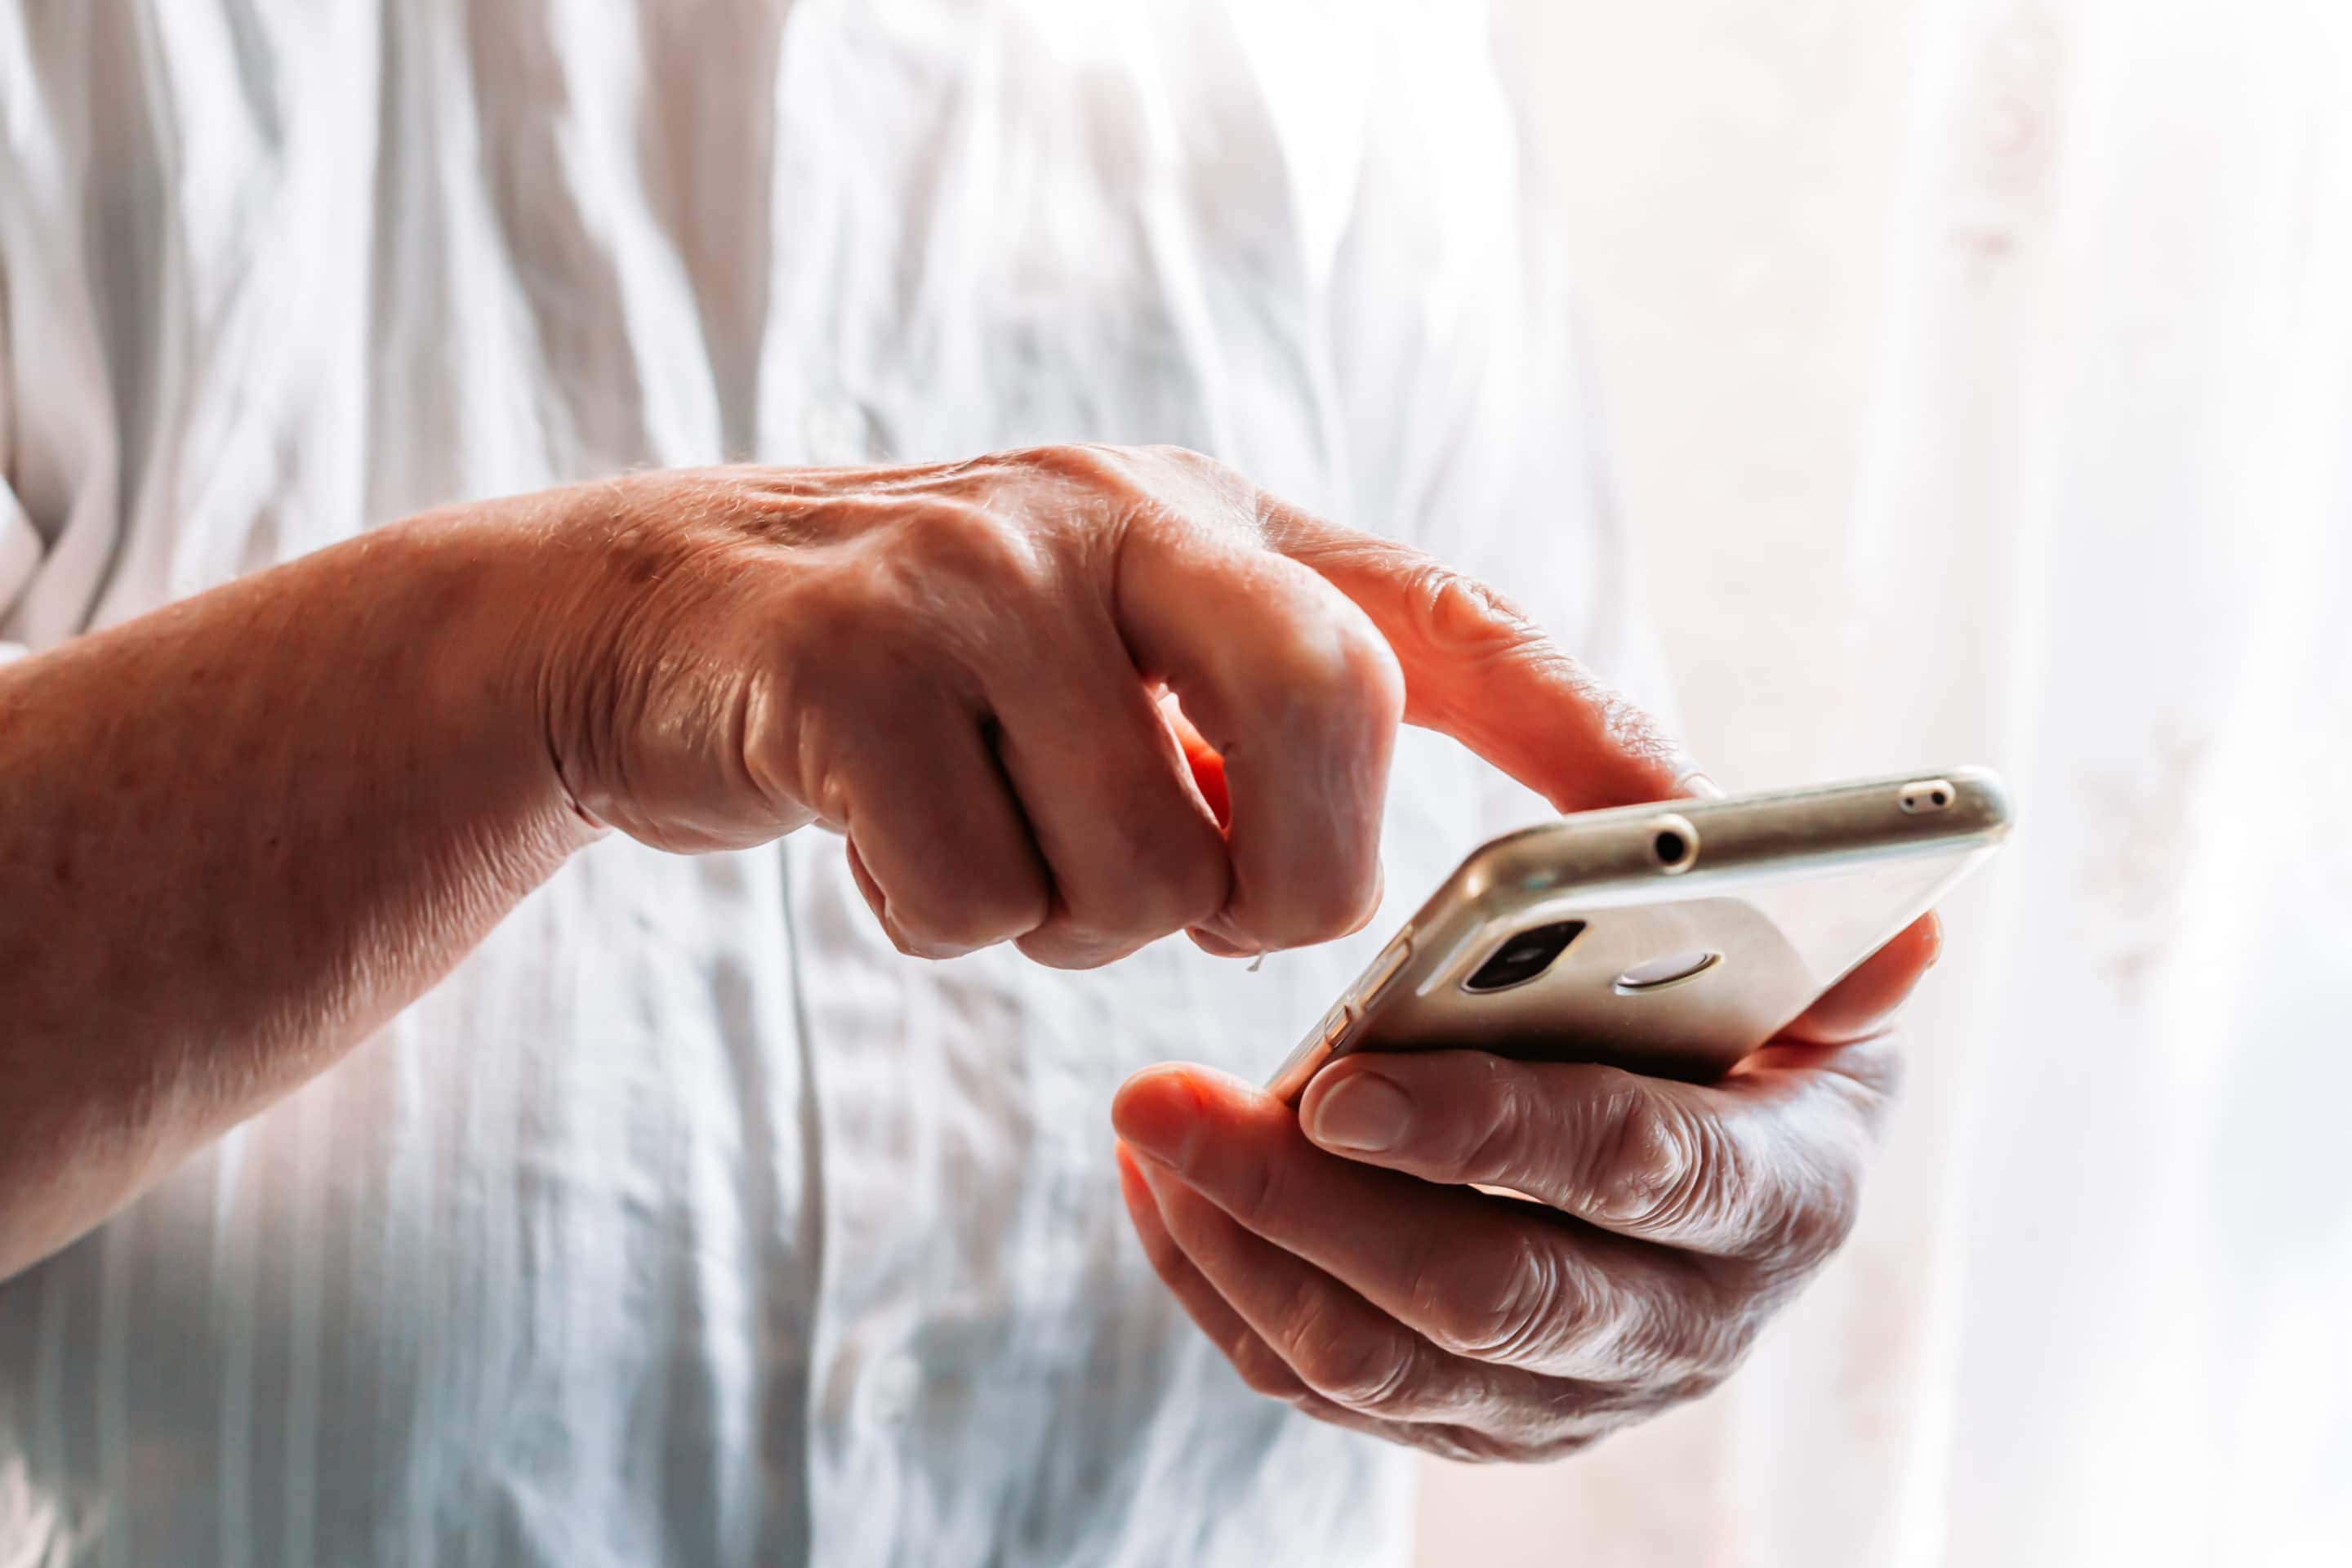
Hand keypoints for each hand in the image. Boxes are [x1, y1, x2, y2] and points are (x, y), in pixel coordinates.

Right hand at [524, 445, 1697, 966]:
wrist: (645, 627)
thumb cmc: (923, 677)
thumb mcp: (1104, 651)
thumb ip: (1242, 716)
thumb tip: (1363, 878)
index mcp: (1208, 522)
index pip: (1435, 609)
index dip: (1573, 713)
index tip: (1687, 819)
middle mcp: (1113, 517)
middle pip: (1328, 711)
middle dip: (1291, 878)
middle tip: (1212, 904)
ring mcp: (976, 575)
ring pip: (1142, 863)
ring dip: (1075, 916)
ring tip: (996, 836)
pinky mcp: (841, 663)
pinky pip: (978, 900)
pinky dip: (948, 922)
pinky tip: (891, 839)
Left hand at [1111, 914, 1940, 1460]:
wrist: (1731, 1126)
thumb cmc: (1743, 996)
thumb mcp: (1793, 933)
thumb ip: (1793, 898)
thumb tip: (1889, 928)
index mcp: (1783, 1184)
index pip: (1634, 1168)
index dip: (1487, 1131)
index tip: (1339, 1080)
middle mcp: (1695, 1317)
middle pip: (1487, 1298)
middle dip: (1308, 1204)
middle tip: (1168, 1105)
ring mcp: (1585, 1389)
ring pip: (1390, 1368)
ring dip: (1246, 1253)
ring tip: (1152, 1133)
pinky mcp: (1490, 1417)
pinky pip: (1336, 1393)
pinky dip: (1230, 1298)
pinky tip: (1165, 1196)